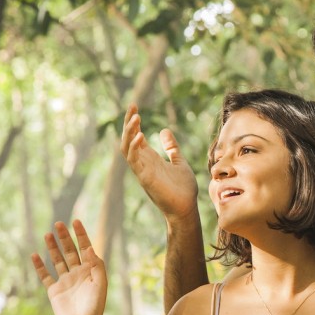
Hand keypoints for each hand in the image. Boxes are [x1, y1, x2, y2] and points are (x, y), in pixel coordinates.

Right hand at [31, 220, 106, 314]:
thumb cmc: (95, 305)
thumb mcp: (100, 282)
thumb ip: (96, 264)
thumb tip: (90, 247)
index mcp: (90, 270)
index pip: (85, 247)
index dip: (81, 234)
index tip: (75, 221)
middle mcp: (77, 273)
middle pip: (70, 250)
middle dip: (64, 237)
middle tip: (58, 223)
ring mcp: (65, 281)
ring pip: (58, 260)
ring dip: (53, 248)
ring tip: (47, 234)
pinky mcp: (54, 290)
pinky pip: (45, 275)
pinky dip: (39, 266)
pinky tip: (34, 255)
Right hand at [121, 104, 198, 220]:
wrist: (186, 208)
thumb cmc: (183, 188)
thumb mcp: (179, 162)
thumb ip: (171, 148)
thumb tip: (164, 131)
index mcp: (150, 159)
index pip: (135, 136)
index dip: (133, 122)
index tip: (135, 106)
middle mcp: (143, 163)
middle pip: (128, 139)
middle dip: (128, 123)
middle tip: (132, 106)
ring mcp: (142, 171)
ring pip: (127, 148)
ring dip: (129, 132)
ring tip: (135, 117)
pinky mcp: (145, 179)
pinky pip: (134, 162)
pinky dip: (135, 148)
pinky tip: (140, 136)